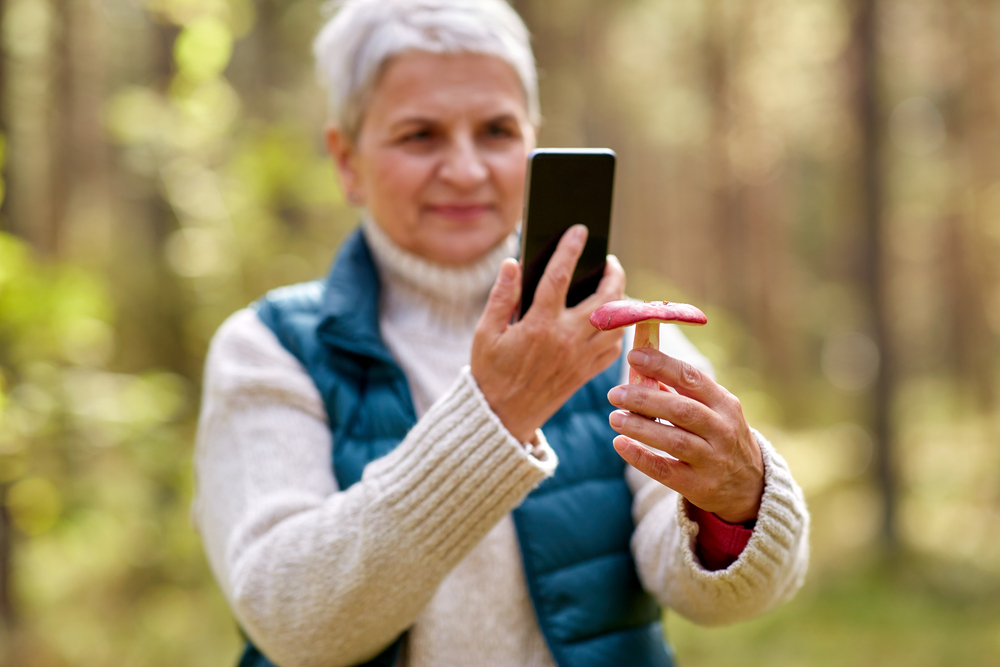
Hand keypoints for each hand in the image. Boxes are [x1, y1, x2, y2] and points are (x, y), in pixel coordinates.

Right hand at [471, 225, 625, 442]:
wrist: (502, 417)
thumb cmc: (490, 372)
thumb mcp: (485, 333)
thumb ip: (501, 296)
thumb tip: (513, 262)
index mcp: (538, 326)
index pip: (558, 277)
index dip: (569, 249)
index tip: (578, 230)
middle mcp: (566, 339)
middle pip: (605, 299)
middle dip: (613, 274)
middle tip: (610, 262)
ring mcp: (581, 357)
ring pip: (616, 323)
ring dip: (620, 301)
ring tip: (613, 287)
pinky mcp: (587, 373)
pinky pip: (614, 347)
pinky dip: (617, 330)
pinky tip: (609, 321)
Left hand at [607, 349, 763, 523]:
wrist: (749, 485)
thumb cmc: (720, 436)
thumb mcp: (713, 411)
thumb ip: (680, 392)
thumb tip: (640, 371)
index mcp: (724, 404)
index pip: (692, 378)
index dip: (662, 365)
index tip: (633, 356)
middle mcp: (722, 430)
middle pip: (681, 410)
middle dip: (645, 399)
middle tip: (615, 394)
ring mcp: (712, 459)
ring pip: (673, 440)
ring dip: (640, 427)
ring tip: (614, 417)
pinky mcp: (699, 485)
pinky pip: (665, 470)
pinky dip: (641, 457)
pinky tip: (620, 444)